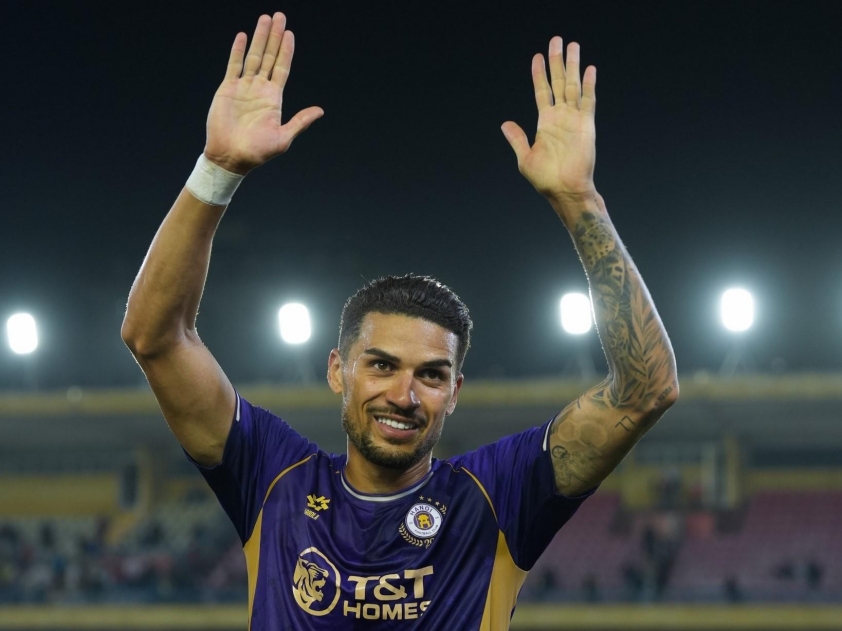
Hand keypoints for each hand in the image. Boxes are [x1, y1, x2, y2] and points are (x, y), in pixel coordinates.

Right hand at [203, 13, 323, 174]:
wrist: (231, 157)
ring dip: (259, 37)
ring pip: (253, 57)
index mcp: (274, 98)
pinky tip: (243, 36)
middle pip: (269, 57)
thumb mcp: (283, 137)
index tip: (290, 33)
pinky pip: (234, 65)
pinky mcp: (227, 89)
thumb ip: (300, 121)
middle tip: (279, 16)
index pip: (282, 68)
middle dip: (274, 37)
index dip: (286, 51)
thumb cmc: (257, 152)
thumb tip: (320, 110)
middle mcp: (260, 89)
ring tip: (264, 19)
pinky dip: (237, 51)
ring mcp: (243, 87)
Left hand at [502, 37, 595, 201]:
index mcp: (545, 122)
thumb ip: (517, 138)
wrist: (565, 190)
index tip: (537, 56)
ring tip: (573, 45)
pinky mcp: (586, 125)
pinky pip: (588, 101)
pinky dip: (589, 85)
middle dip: (557, 61)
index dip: (539, 74)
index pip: (542, 91)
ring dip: (573, 66)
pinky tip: (590, 69)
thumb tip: (505, 124)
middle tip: (557, 40)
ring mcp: (574, 119)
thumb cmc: (545, 178)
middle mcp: (560, 116)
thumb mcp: (525, 158)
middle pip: (558, 81)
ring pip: (573, 85)